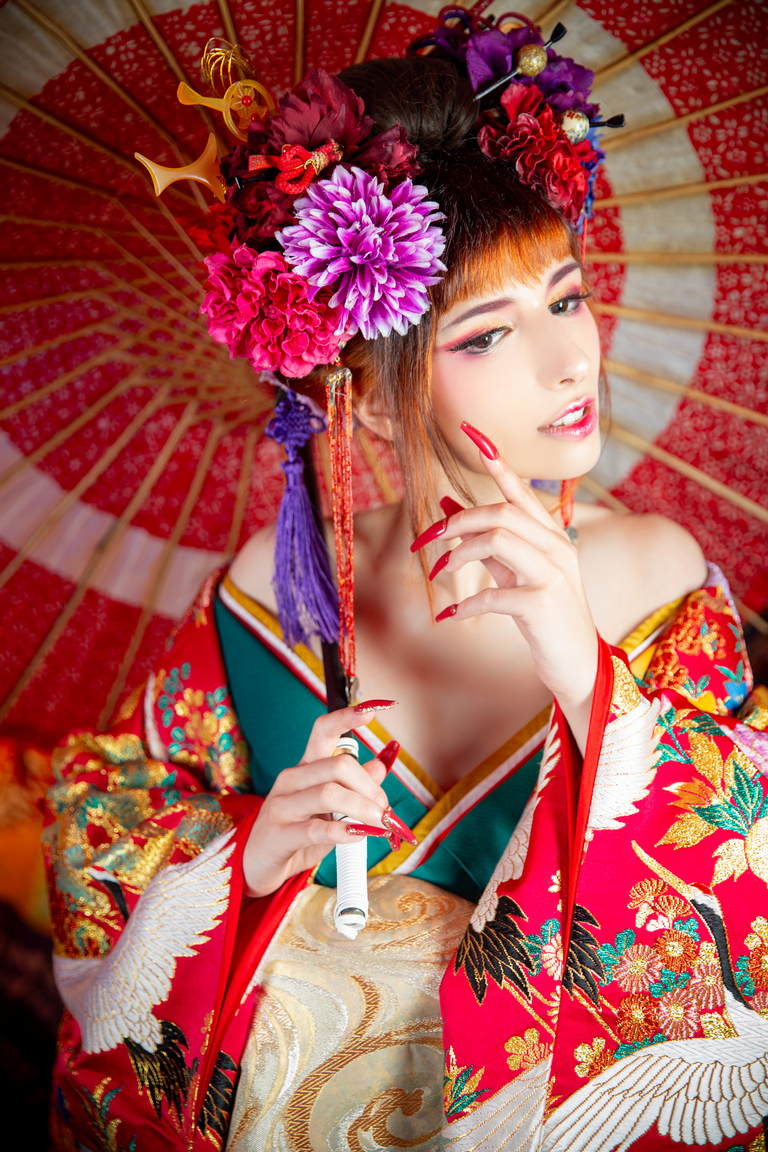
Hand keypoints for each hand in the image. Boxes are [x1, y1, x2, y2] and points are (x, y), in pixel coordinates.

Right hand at [242, 704, 401, 897]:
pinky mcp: (279, 835)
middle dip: (370, 787)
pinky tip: (358, 835)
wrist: (259, 864)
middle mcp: (292, 779)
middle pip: (338, 765)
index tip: (373, 708)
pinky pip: (316, 828)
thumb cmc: (298, 831)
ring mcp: (282, 805)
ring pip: (329, 794)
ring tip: (379, 824)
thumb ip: (354, 787)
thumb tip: (380, 766)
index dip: (347, 717)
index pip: (323, 731)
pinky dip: (344, 832)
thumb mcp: (330, 808)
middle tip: (385, 810)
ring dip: (362, 809)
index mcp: (306, 766)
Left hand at [414, 423, 598, 749]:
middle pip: (501, 512)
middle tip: (427, 541)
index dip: (497, 462)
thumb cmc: (544, 616)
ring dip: (460, 553)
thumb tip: (446, 509)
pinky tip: (450, 615)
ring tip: (440, 573)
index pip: (521, 491)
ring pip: (499, 540)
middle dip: (458, 522)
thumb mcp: (514, 573)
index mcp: (551, 536)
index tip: (472, 433)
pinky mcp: (544, 604)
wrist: (578, 664)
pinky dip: (466, 602)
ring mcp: (554, 574)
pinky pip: (495, 592)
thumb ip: (486, 542)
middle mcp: (557, 547)